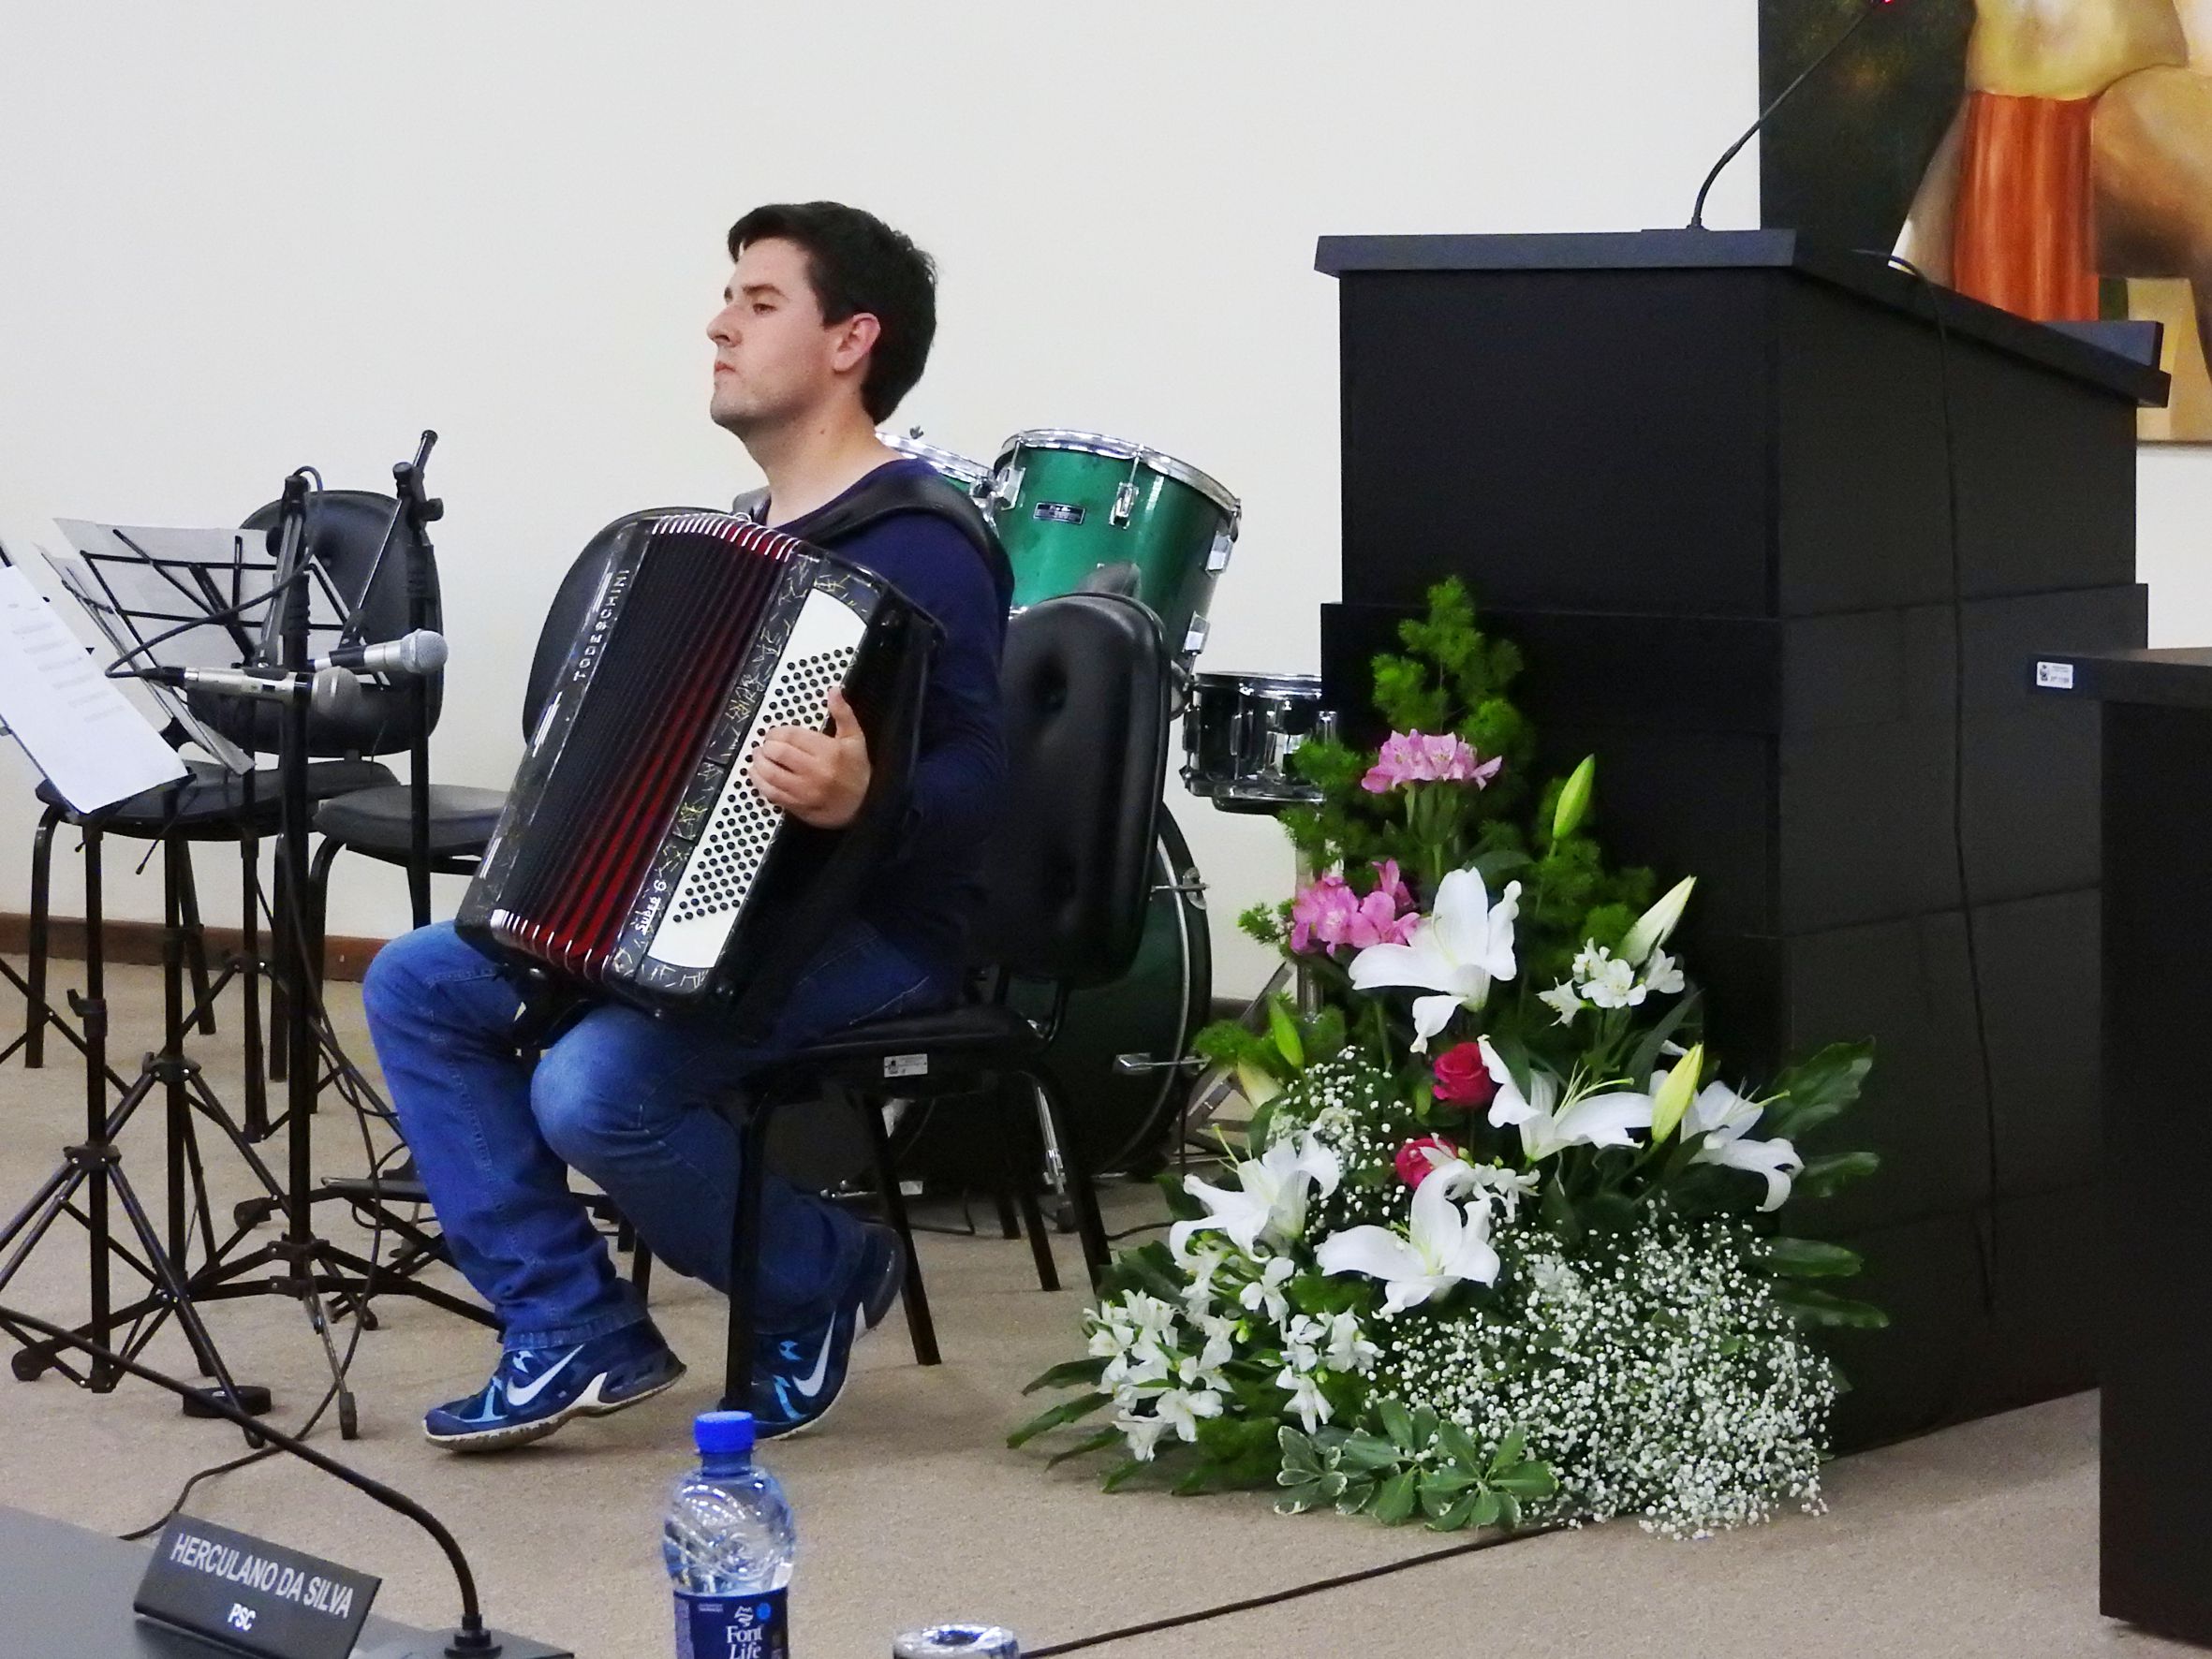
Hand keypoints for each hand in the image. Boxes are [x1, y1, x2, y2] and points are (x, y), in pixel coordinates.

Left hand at [750, 687, 869, 828]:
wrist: (865, 806)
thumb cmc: (857, 770)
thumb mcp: (855, 738)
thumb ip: (843, 713)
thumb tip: (834, 690)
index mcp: (829, 751)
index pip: (791, 736)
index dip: (776, 732)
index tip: (774, 734)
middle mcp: (816, 771)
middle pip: (778, 753)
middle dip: (766, 746)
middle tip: (765, 745)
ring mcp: (806, 791)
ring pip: (770, 774)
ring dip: (758, 763)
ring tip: (758, 757)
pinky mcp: (798, 806)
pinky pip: (772, 794)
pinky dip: (759, 783)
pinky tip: (757, 775)